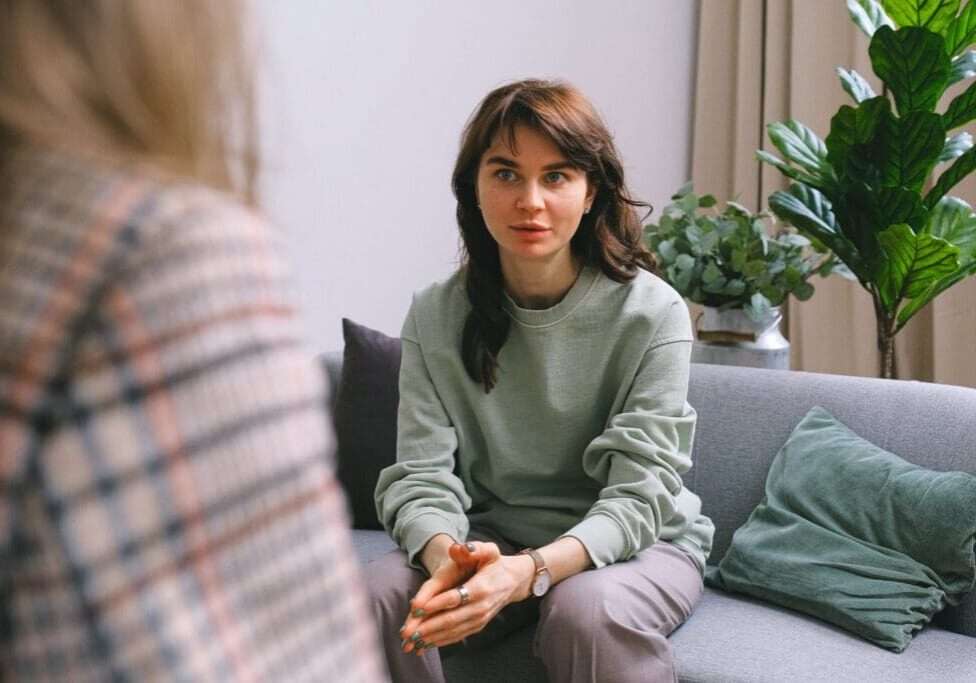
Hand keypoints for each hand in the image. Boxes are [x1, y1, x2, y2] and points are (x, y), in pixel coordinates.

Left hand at [400, 542, 533, 653]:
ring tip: (410, 642)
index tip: (416, 609)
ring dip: (430, 638)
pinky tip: (424, 644)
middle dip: (427, 627)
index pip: (455, 598)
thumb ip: (475, 548)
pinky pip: (457, 636)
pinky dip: (439, 641)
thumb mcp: (489, 550)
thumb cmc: (495, 563)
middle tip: (406, 633)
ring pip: (452, 631)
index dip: (435, 604)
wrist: (513, 581)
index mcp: (482, 587)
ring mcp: (479, 619)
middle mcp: (481, 607)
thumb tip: (459, 548)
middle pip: (451, 619)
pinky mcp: (477, 626)